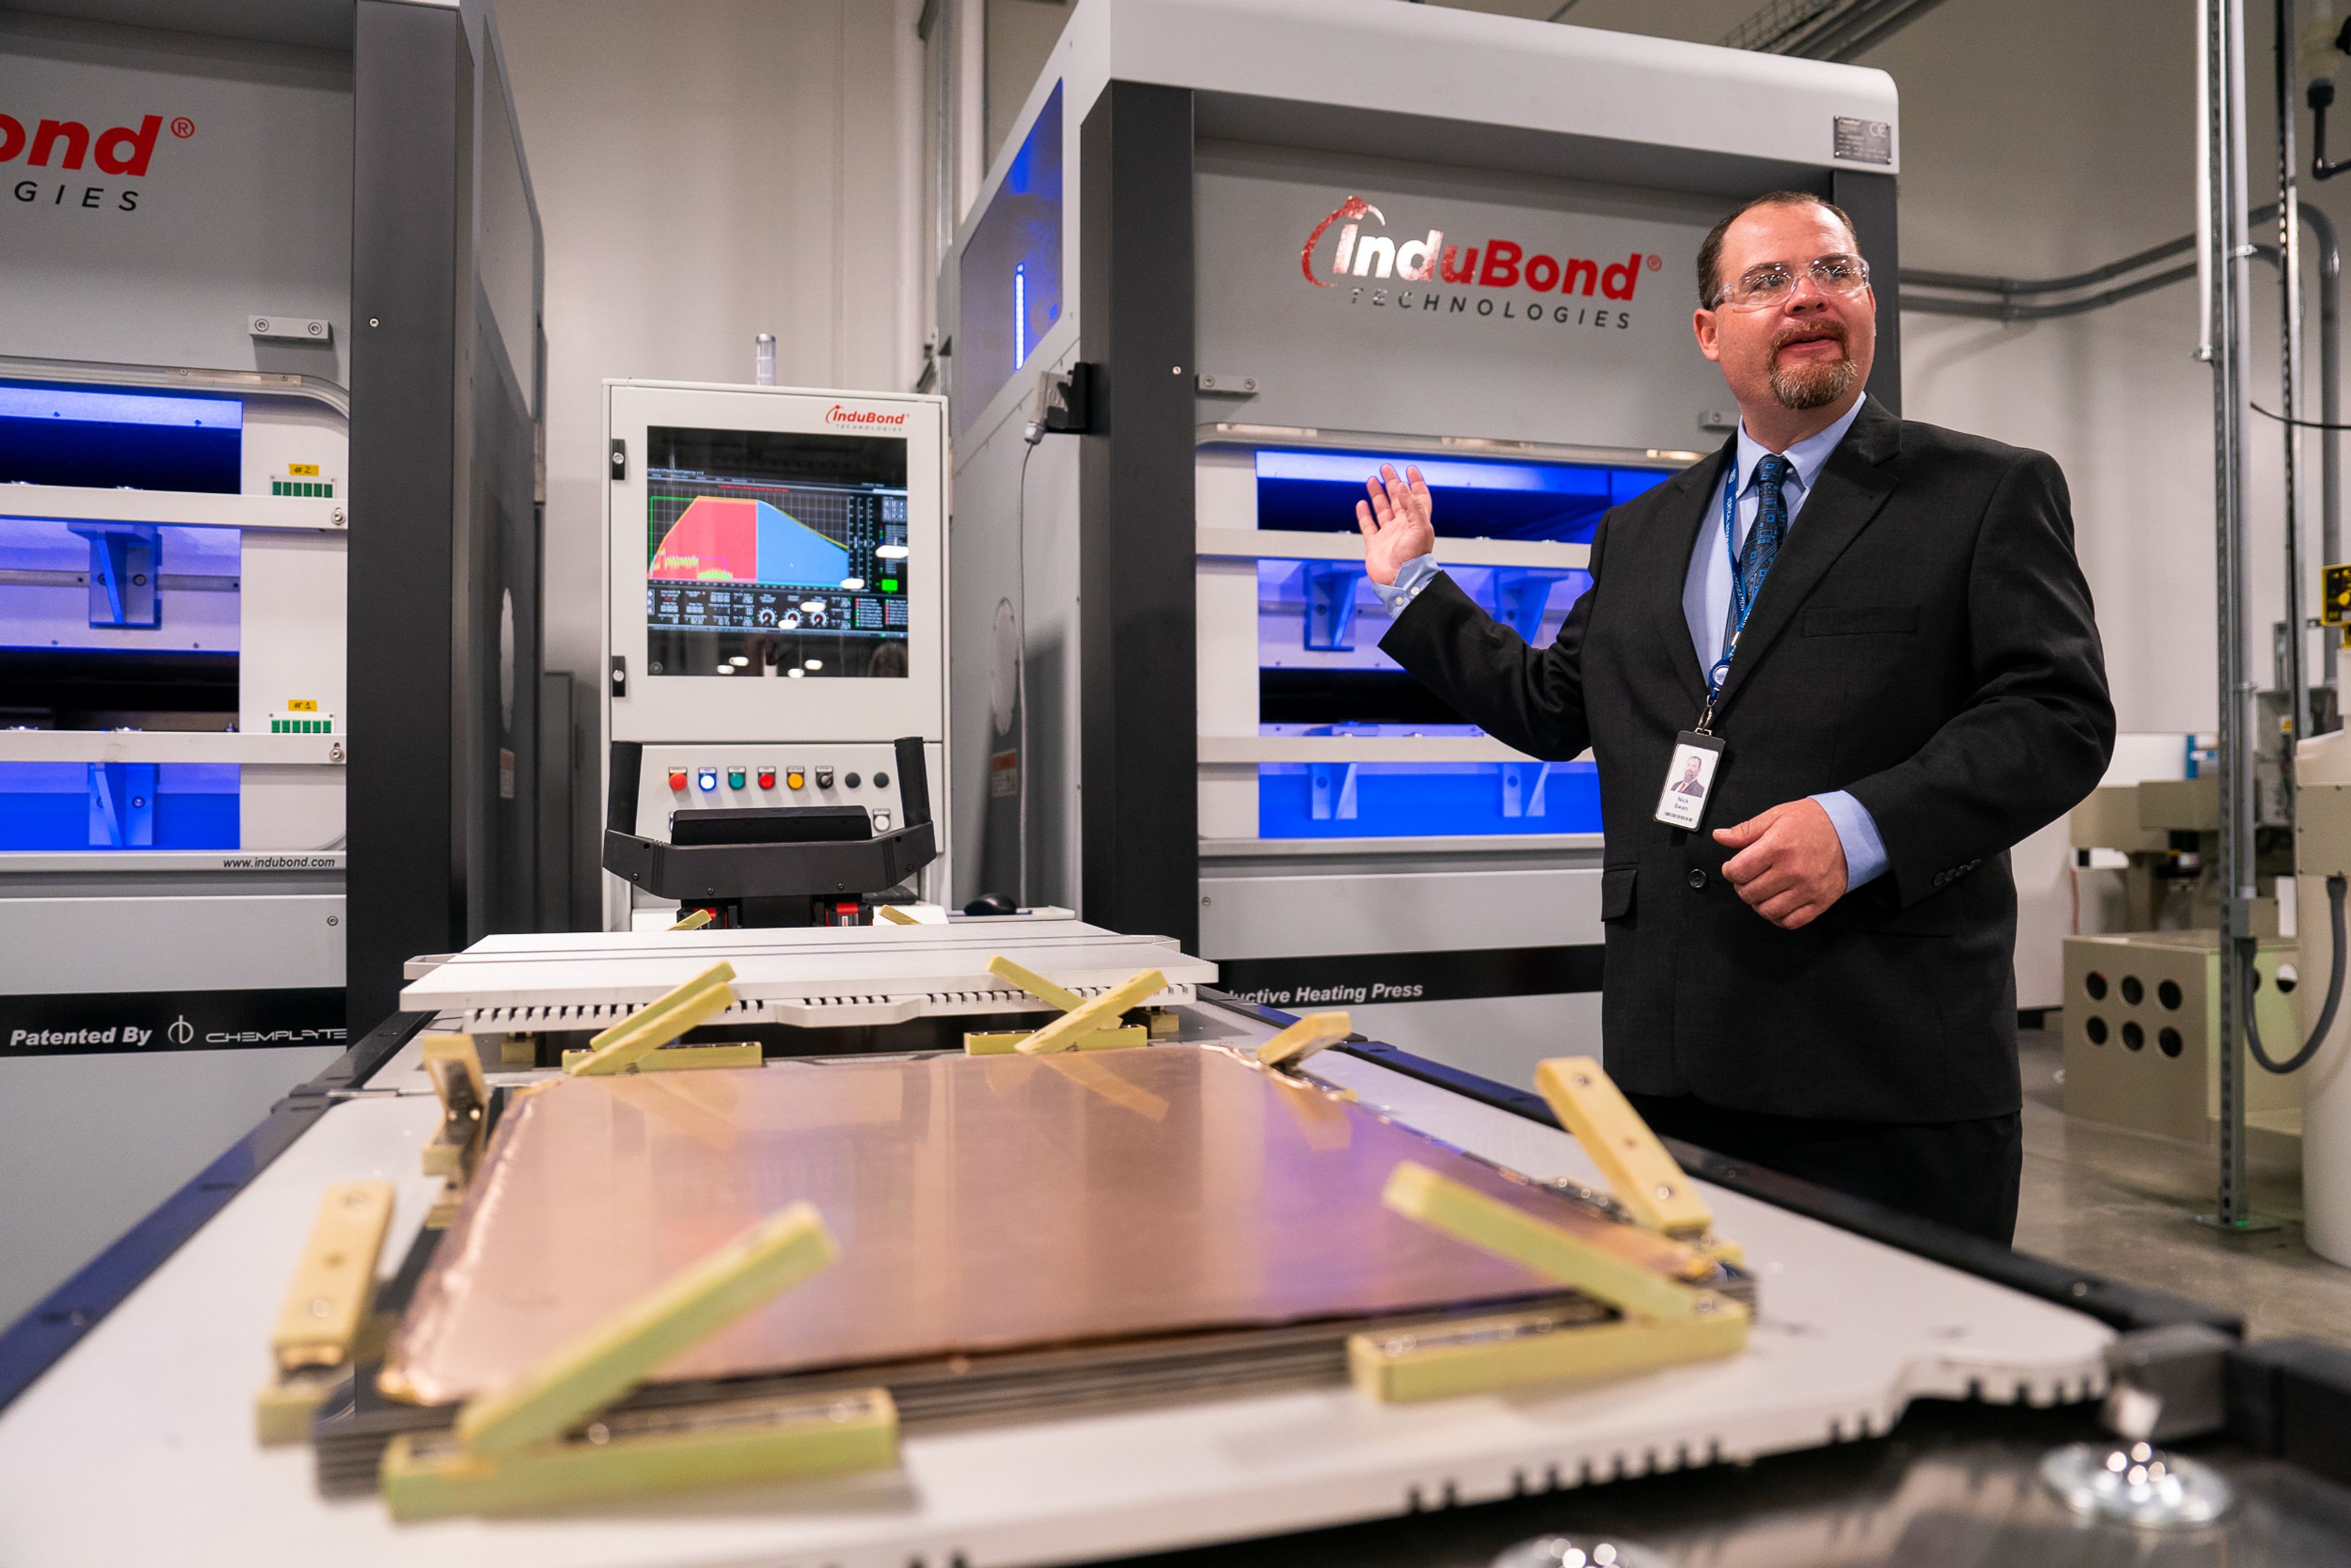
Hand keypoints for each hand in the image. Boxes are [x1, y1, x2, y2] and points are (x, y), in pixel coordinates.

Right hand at [1355, 463, 1434, 585]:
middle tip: (1386, 468)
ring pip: (1383, 509)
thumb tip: (1404, 487)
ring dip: (1378, 494)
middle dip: (1392, 482)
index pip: (1418, 497)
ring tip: (1373, 480)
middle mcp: (1403, 526)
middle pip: (1398, 499)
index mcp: (1417, 521)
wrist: (1400, 579)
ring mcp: (1389, 534)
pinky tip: (1362, 504)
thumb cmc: (1414, 558)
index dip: (1415, 482)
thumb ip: (1413, 506)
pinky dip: (1365, 514)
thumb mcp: (1420, 529)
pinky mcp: (1375, 544)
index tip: (1410, 469)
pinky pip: (1369, 525)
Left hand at [1713, 799, 1848, 929]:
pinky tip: (1776, 904)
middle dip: (1742, 886)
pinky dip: (1778, 917)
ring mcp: (1807, 889)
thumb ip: (1745, 830)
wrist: (1851, 830)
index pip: (1738, 871)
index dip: (1730, 871)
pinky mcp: (1819, 902)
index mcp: (1777, 848)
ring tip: (1761, 891)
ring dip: (1757, 904)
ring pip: (1767, 911)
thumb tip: (1720, 836)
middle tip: (1747, 878)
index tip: (1733, 868)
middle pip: (1749, 893)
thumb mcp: (1776, 816)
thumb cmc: (1814, 821)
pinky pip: (1791, 921)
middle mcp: (1792, 871)